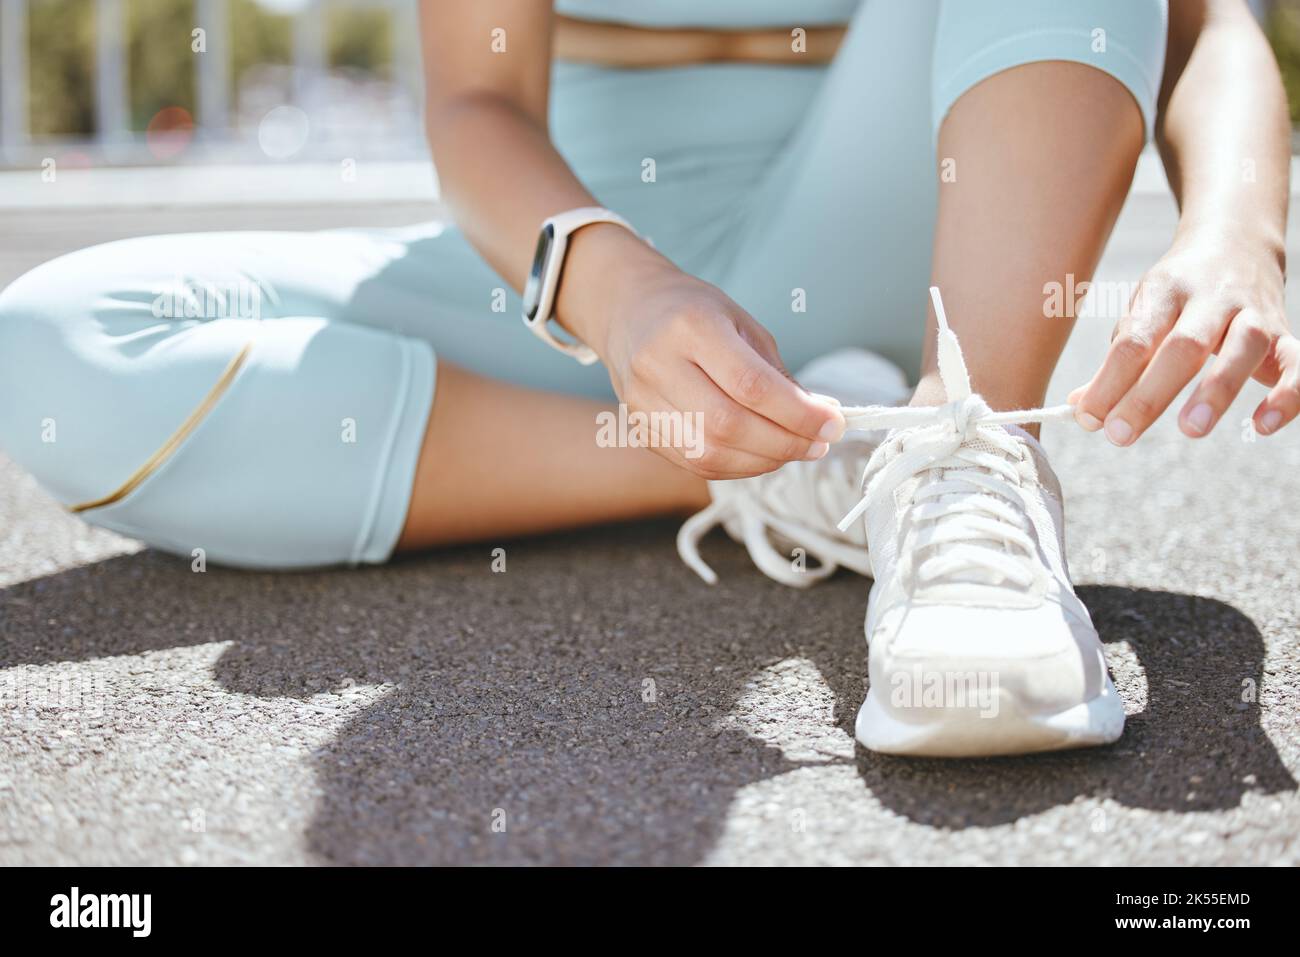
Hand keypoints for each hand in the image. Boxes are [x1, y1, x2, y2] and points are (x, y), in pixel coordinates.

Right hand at [559, 233, 843, 478]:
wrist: (629, 310)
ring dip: (763, 461)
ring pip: (709, 453)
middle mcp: (658, 364)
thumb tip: (817, 420)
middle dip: (784, 443)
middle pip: (728, 425)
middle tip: (818, 445)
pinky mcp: (640, 429)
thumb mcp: (742, 323)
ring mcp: (642, 401)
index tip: (833, 424)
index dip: (798, 413)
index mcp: (691, 326)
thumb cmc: (694, 312)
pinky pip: (695, 463)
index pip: (751, 384)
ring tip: (794, 451)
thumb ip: (777, 373)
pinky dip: (737, 467)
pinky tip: (760, 456)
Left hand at [1071, 229, 1297, 443]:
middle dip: (1150, 394)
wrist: (1236, 242)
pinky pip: (1298, 363)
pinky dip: (1288, 395)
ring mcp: (1254, 313)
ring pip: (1244, 346)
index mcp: (1165, 292)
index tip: (1088, 418)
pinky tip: (1262, 425)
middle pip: (1183, 345)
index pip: (1134, 339)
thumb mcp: (1141, 313)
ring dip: (1216, 390)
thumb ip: (1116, 363)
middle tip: (1120, 434)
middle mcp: (1212, 298)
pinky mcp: (1286, 332)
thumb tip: (1083, 410)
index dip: (1109, 382)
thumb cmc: (1177, 294)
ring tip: (1190, 429)